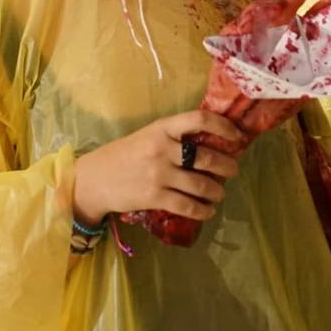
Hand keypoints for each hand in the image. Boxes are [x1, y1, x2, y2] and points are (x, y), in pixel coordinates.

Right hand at [72, 110, 243, 224]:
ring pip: (201, 184)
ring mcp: (158, 174)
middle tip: (232, 170)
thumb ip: (173, 138)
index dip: (224, 126)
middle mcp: (162, 148)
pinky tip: (207, 211)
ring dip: (217, 191)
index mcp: (161, 128)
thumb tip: (210, 144)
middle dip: (226, 166)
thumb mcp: (147, 136)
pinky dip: (203, 210)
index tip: (237, 136)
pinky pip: (188, 206)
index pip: (199, 119)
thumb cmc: (123, 155)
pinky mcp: (154, 197)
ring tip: (219, 193)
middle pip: (206, 156)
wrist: (93, 179)